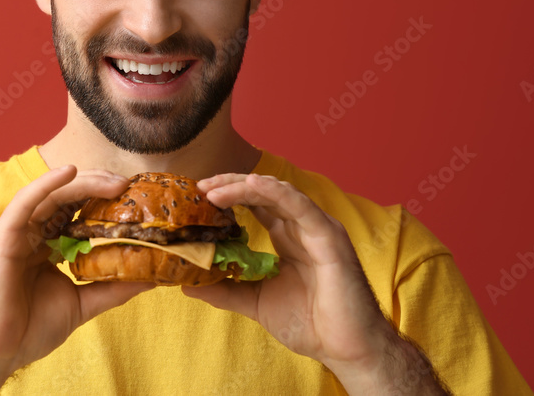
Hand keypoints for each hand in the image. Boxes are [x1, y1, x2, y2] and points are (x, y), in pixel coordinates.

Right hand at [0, 166, 152, 394]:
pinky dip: (46, 184)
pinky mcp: (3, 235)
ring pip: (53, 195)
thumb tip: (150, 278)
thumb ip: (112, 288)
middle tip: (128, 185)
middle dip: (99, 187)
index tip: (134, 199)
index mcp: (48, 246)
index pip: (78, 213)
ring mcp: (17, 232)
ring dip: (84, 183)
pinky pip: (26, 202)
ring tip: (113, 182)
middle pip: (68, 198)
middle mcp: (32, 233)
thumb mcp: (81, 302)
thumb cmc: (29, 330)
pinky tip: (69, 173)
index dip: (104, 202)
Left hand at [184, 173, 445, 393]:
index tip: (198, 196)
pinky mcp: (329, 236)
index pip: (255, 204)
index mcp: (288, 237)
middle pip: (263, 193)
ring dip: (243, 187)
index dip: (228, 196)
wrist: (345, 348)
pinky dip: (274, 192)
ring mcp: (316, 228)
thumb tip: (188, 285)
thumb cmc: (311, 324)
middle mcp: (302, 226)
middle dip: (230, 185)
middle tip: (200, 188)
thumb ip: (226, 290)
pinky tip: (250, 185)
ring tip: (215, 189)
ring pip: (277, 194)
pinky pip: (299, 206)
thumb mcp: (257, 301)